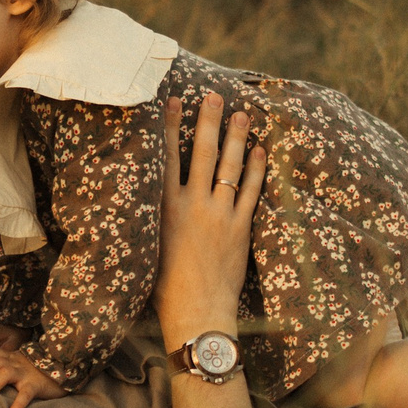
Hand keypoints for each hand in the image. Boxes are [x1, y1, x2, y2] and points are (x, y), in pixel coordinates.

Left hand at [0, 344, 66, 407]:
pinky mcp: (36, 384)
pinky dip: (18, 403)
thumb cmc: (35, 372)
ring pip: (6, 373)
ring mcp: (26, 372)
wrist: (64, 369)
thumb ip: (2, 370)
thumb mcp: (18, 365)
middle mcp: (16, 362)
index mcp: (11, 356)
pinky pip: (26, 393)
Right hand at [156, 91, 263, 348]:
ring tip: (243, 114)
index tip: (174, 101)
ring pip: (230, 168)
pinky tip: (261, 151)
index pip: (168, 157)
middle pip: (203, 154)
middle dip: (209, 122)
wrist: (196, 312)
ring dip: (237, 138)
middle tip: (214, 96)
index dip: (172, 127)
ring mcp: (219, 215)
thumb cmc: (164, 288)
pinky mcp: (240, 228)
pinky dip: (257, 170)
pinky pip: (252, 192)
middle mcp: (192, 205)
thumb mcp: (147, 246)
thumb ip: (151, 218)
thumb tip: (147, 198)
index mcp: (164, 207)